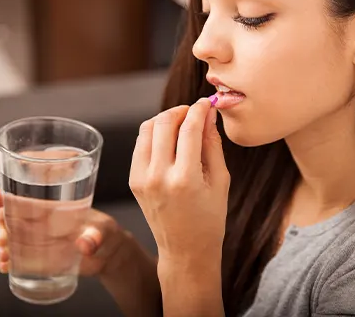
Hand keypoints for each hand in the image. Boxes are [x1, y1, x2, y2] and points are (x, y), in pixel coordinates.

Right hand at [0, 188, 126, 276]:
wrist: (109, 256)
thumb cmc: (107, 235)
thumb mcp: (104, 232)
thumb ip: (95, 237)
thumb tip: (85, 244)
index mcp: (53, 207)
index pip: (22, 194)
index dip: (4, 195)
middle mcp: (40, 221)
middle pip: (8, 217)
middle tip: (2, 239)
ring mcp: (37, 239)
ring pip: (7, 237)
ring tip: (3, 256)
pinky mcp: (38, 256)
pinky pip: (14, 256)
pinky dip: (5, 260)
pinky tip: (5, 267)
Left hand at [128, 98, 229, 263]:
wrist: (185, 250)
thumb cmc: (209, 219)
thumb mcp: (220, 181)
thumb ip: (213, 144)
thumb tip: (208, 114)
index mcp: (185, 179)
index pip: (189, 128)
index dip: (199, 110)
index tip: (206, 103)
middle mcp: (159, 177)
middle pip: (163, 123)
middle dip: (180, 110)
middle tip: (193, 111)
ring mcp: (142, 178)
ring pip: (147, 129)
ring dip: (165, 119)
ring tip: (181, 122)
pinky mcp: (134, 180)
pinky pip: (141, 145)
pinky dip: (153, 134)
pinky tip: (168, 138)